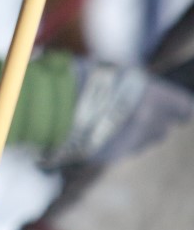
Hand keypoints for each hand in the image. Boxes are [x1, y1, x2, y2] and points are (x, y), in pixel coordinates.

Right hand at [41, 61, 193, 169]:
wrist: (49, 104)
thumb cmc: (78, 77)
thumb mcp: (114, 72)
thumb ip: (135, 87)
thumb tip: (145, 94)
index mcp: (153, 97)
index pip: (182, 107)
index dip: (178, 106)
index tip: (177, 106)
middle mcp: (147, 123)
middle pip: (162, 128)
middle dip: (155, 121)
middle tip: (137, 110)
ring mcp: (129, 143)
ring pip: (143, 142)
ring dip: (136, 133)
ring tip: (113, 119)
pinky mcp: (110, 156)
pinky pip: (122, 149)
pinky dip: (116, 141)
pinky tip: (99, 130)